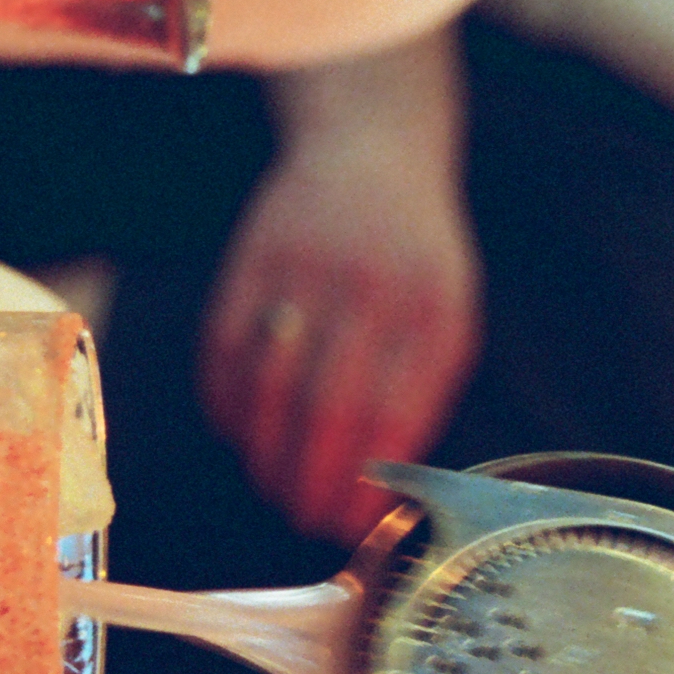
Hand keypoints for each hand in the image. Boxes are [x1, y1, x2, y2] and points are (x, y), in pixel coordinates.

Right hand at [200, 45, 481, 543]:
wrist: (370, 147)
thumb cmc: (415, 252)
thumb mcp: (448, 309)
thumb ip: (423, 386)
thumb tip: (382, 483)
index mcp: (432, 308)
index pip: (393, 418)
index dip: (364, 484)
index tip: (352, 526)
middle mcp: (370, 288)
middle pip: (326, 411)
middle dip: (310, 482)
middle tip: (304, 520)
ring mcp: (305, 270)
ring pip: (269, 388)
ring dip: (264, 455)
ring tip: (272, 488)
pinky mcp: (251, 260)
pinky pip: (225, 352)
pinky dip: (227, 406)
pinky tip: (240, 434)